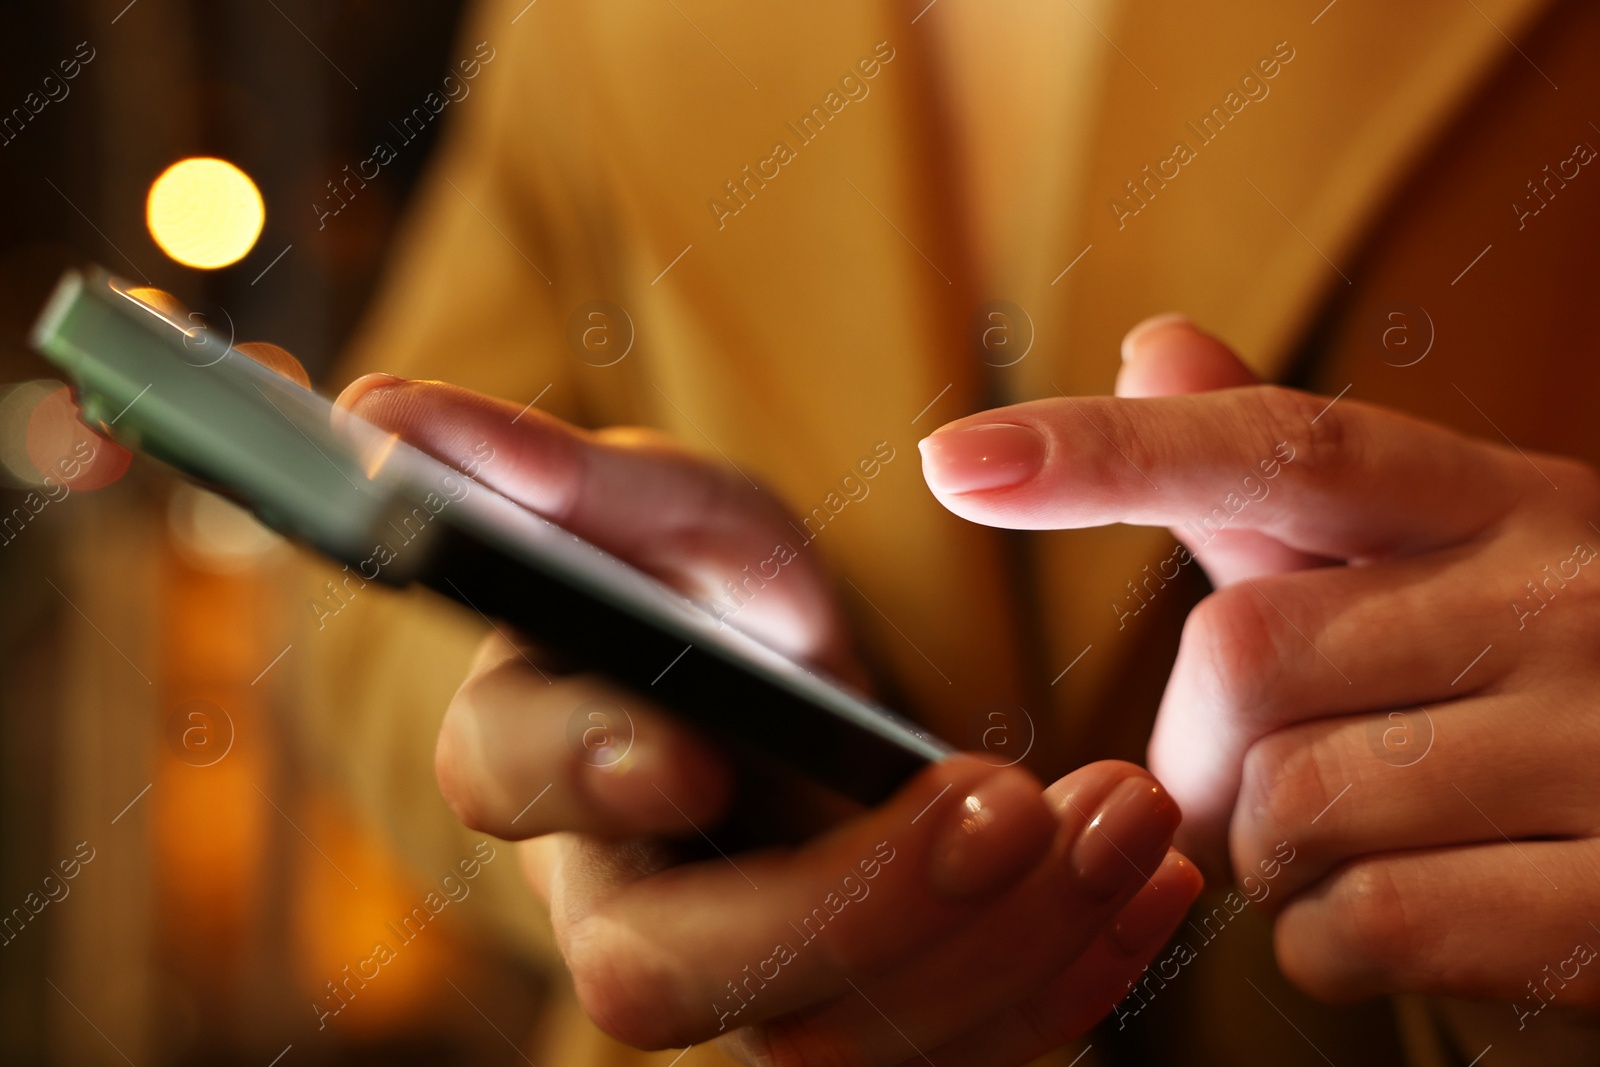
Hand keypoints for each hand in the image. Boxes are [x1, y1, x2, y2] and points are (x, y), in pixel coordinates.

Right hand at [339, 373, 1204, 1063]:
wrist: (804, 695)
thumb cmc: (710, 586)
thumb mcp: (655, 508)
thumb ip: (541, 472)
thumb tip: (368, 408)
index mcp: (537, 758)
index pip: (510, 788)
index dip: (586, 771)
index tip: (693, 749)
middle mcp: (621, 897)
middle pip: (683, 971)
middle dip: (855, 902)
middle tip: (1011, 801)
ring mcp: (747, 983)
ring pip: (839, 1038)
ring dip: (1001, 941)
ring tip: (1131, 814)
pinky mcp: (860, 1020)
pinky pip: (952, 1051)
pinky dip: (1068, 978)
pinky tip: (1156, 882)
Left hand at [919, 315, 1599, 1012]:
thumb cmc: (1549, 690)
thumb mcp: (1445, 563)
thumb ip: (1285, 481)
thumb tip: (1153, 348)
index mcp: (1500, 501)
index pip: (1282, 445)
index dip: (1107, 452)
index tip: (958, 461)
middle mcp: (1564, 596)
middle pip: (1242, 656)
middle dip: (1201, 750)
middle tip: (1253, 783)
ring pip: (1291, 804)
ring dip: (1274, 853)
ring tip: (1356, 844)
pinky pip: (1371, 926)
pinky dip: (1335, 943)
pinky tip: (1405, 916)